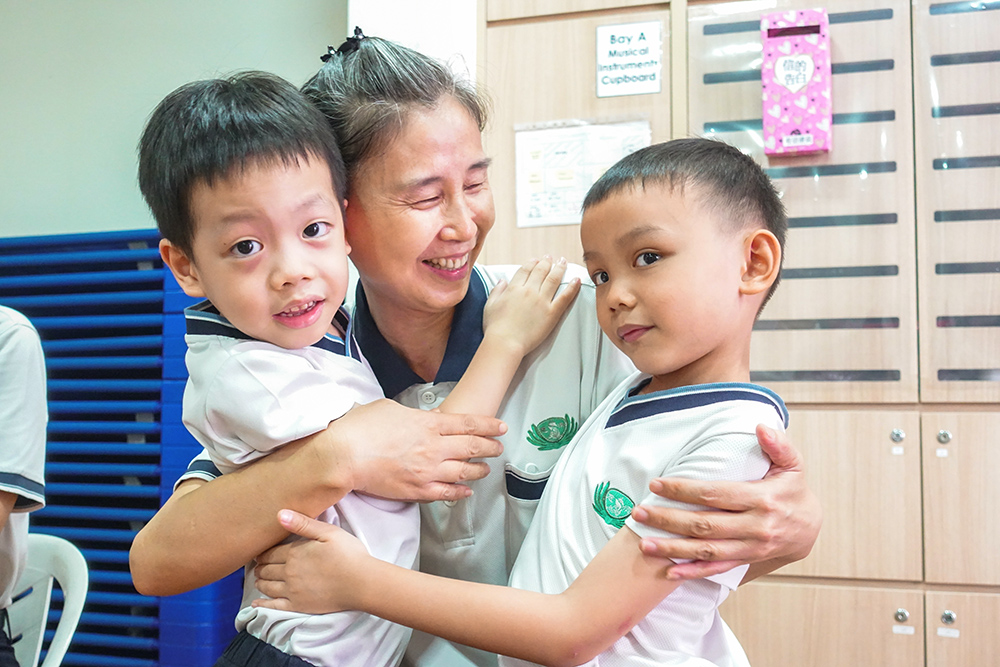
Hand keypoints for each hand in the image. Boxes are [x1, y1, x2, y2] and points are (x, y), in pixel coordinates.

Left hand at [253, 510, 368, 613]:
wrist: (361, 582)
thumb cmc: (348, 554)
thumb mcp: (328, 532)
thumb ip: (302, 523)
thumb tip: (279, 514)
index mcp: (294, 553)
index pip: (270, 553)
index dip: (262, 553)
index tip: (259, 553)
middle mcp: (289, 572)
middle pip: (266, 570)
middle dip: (260, 566)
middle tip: (258, 565)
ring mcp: (292, 591)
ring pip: (267, 586)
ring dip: (260, 582)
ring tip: (259, 579)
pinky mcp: (299, 606)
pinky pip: (274, 606)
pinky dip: (262, 604)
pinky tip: (256, 604)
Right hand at [327, 399, 505, 501]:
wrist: (344, 455)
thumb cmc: (361, 428)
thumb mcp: (390, 408)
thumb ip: (410, 415)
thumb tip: (416, 418)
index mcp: (428, 423)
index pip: (468, 424)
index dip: (488, 426)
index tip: (500, 427)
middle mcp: (434, 447)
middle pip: (472, 447)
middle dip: (490, 447)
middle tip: (499, 448)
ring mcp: (427, 471)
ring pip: (464, 472)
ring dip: (478, 470)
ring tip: (486, 469)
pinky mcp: (416, 490)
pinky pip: (446, 493)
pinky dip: (460, 492)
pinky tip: (466, 491)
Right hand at [483, 257, 580, 357]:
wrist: (505, 343)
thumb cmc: (495, 328)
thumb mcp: (490, 305)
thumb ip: (497, 291)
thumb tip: (502, 281)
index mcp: (514, 288)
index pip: (525, 270)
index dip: (531, 263)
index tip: (536, 260)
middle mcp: (529, 291)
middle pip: (540, 271)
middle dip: (546, 262)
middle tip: (550, 257)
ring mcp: (542, 301)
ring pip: (553, 279)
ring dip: (559, 268)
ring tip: (563, 262)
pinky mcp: (552, 313)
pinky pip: (565, 296)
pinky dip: (572, 287)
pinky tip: (577, 279)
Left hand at [630, 425, 821, 579]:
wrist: (810, 527)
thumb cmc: (794, 490)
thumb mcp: (793, 464)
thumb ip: (778, 445)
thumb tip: (760, 427)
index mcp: (763, 499)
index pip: (715, 494)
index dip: (683, 490)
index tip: (657, 485)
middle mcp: (755, 527)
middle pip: (704, 525)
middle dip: (668, 520)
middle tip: (639, 513)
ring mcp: (750, 547)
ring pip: (706, 551)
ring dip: (673, 549)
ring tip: (644, 544)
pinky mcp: (746, 560)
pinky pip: (716, 569)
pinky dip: (692, 572)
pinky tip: (669, 573)